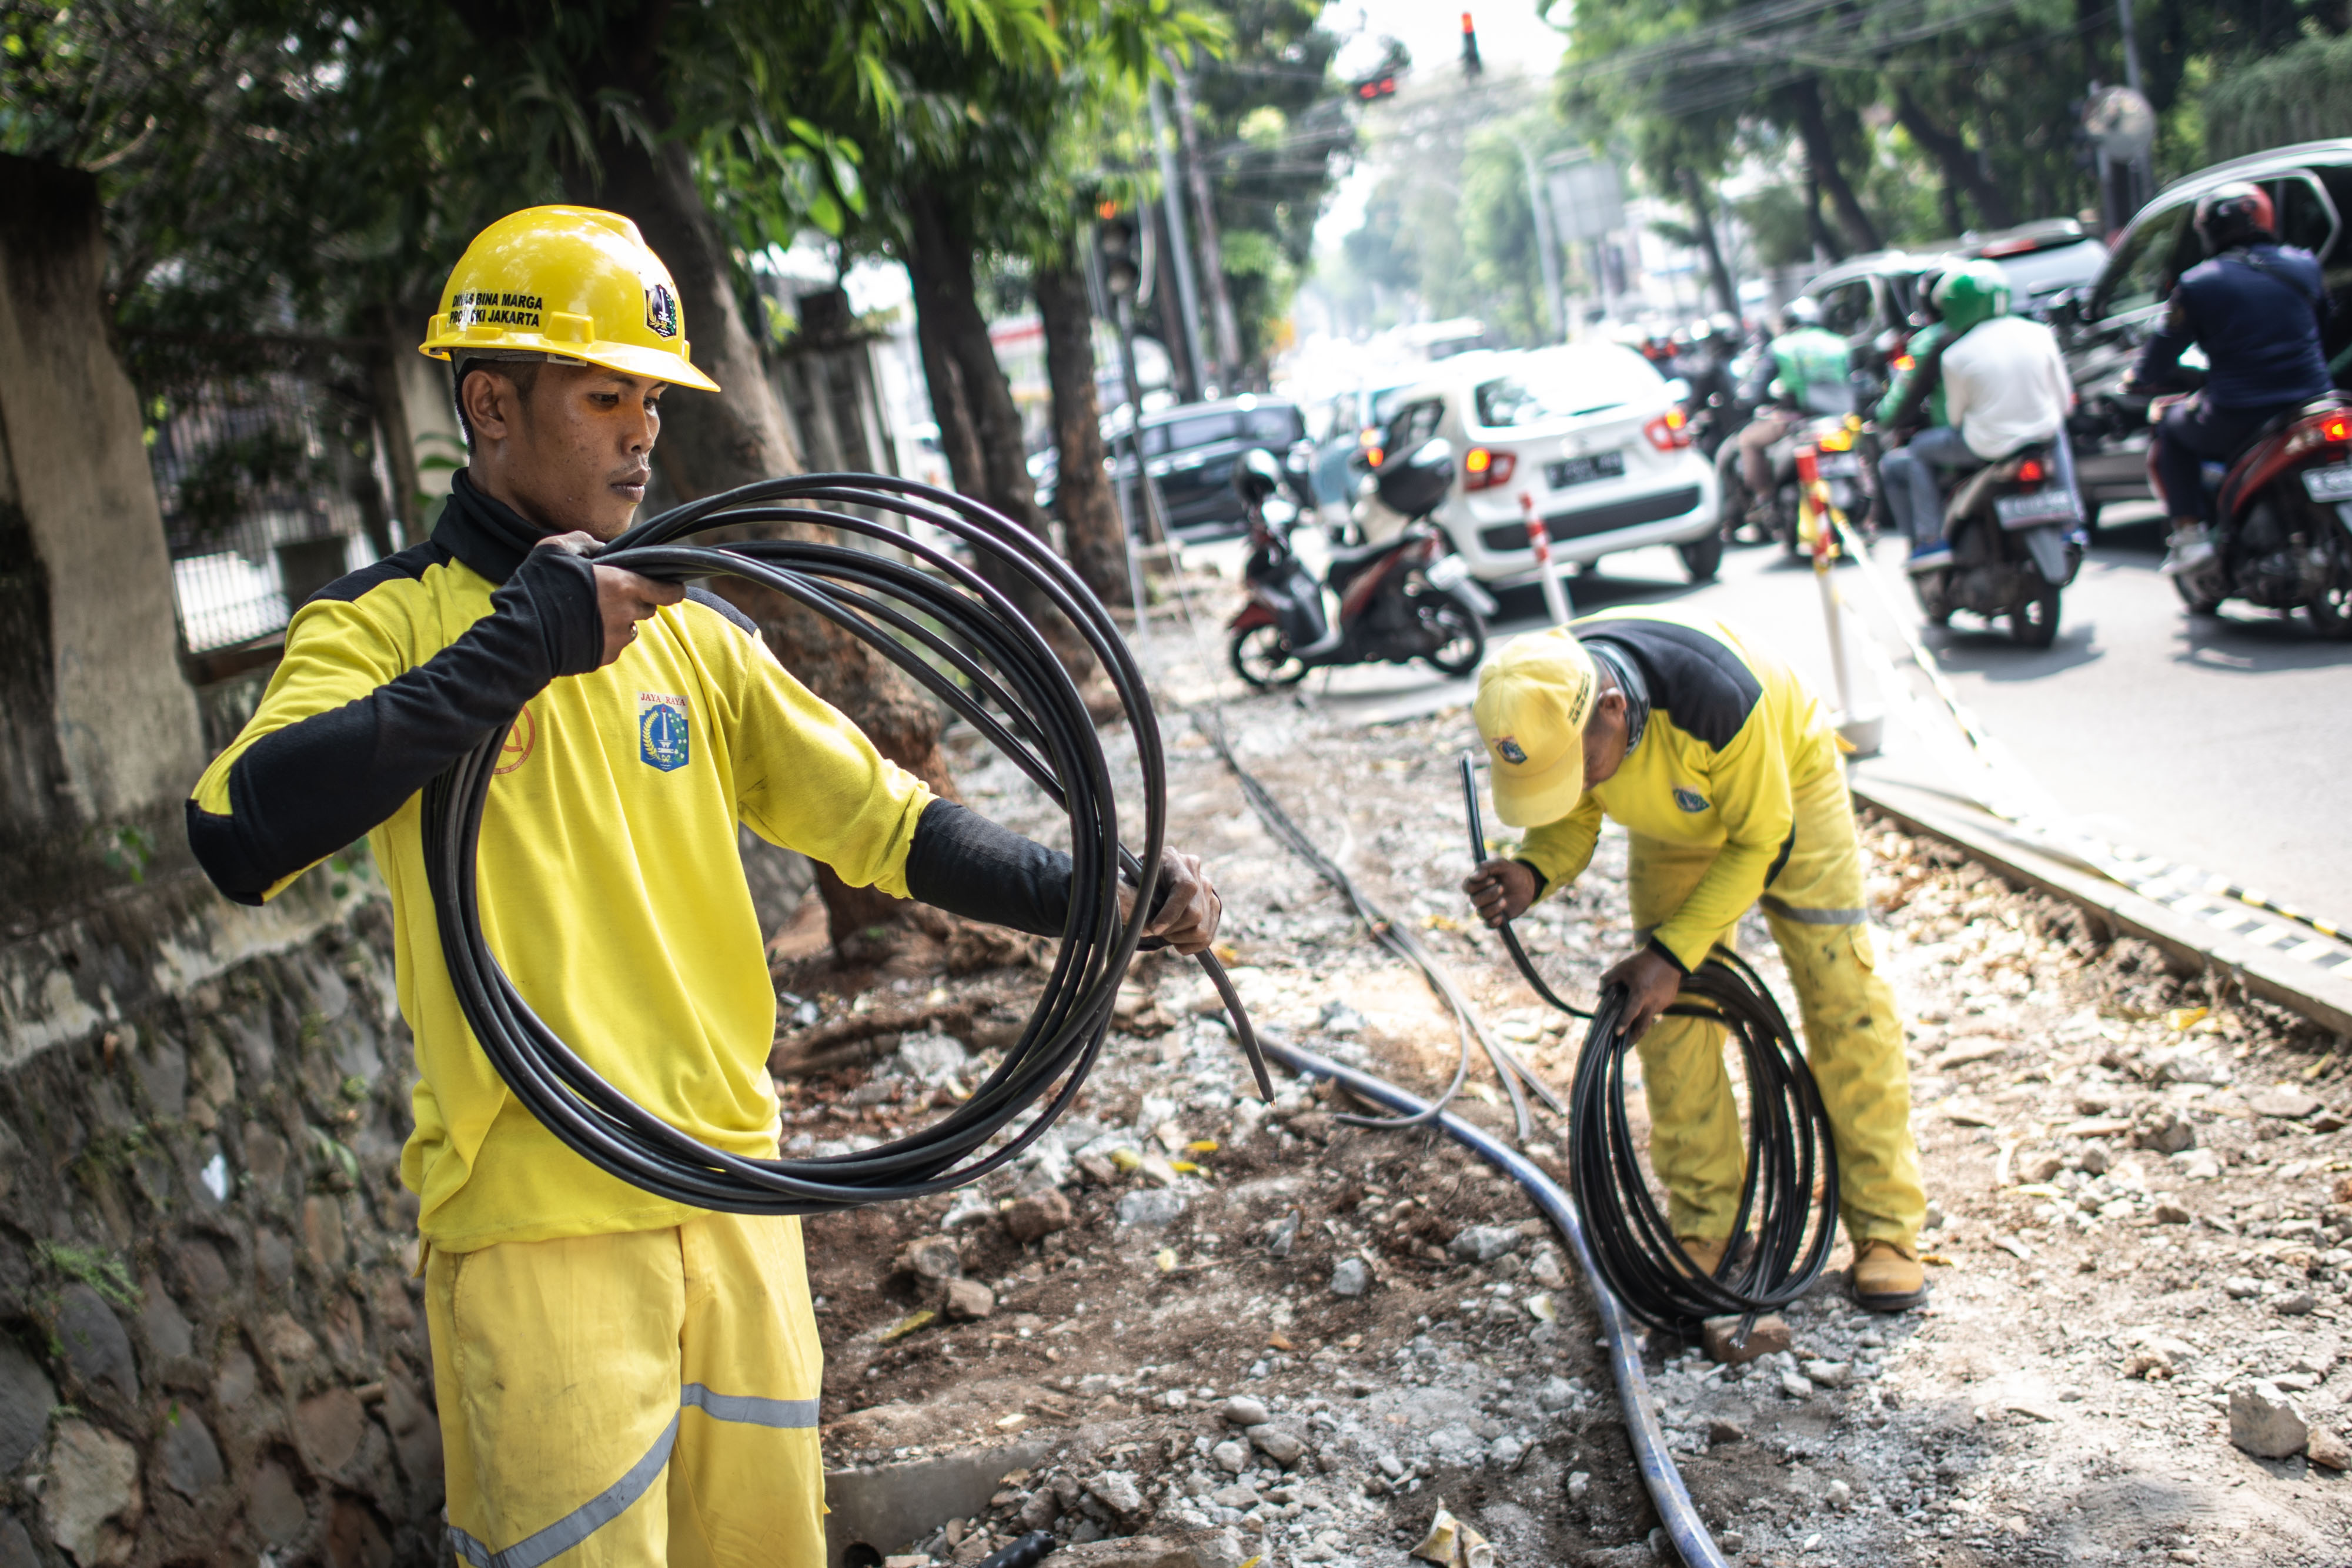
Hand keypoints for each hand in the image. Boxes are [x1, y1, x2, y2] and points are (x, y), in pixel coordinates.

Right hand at [533, 532, 682, 665]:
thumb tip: (599, 546)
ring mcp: (616, 638)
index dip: (672, 589)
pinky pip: (613, 645)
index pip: (667, 591)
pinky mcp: (603, 657)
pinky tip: (581, 630)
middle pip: (647, 608)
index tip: (671, 587)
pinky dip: (604, 637)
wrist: (521, 636)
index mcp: (622, 585)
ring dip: (620, 620)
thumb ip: (583, 541)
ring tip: (592, 613)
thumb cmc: (538, 588)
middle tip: (613, 594)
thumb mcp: (554, 549)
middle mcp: (625, 613)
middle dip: (637, 600)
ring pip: (630, 627)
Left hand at [1123, 848, 1220, 955]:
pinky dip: (1188, 945)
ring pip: (1201, 930)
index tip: (1154, 928)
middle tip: (1154, 931)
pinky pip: (1206, 938)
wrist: (1152, 882)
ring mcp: (1208, 891)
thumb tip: (1133, 913)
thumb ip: (1129, 894)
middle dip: (1171, 930)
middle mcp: (1197, 873)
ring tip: (1164, 932)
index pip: (1186, 888)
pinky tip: (1175, 939)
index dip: (1171, 912)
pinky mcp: (1213, 907)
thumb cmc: (1137, 883)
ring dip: (1179, 938)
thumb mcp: (1130, 883)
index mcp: (1174, 859)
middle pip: (1195, 914)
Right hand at [1462, 858, 1537, 926]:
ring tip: (1505, 901)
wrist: (1527, 884)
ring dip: (1494, 907)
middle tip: (1502, 887)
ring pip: (1482, 913)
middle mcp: (1479, 896)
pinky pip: (1488, 924)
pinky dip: (1494, 921)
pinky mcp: (1496, 918)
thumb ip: (1487, 867)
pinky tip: (1501, 916)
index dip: (1479, 885)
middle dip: (1490, 894)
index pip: (1467, 887)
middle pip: (1475, 900)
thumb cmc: (1512, 872)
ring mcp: (1487, 908)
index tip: (1493, 879)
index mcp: (1477, 883)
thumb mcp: (1502, 864)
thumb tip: (1473, 877)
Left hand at [1601, 946, 1684, 1041]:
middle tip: (1622, 1049)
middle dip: (1632, 1039)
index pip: (1631, 1013)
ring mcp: (1662, 1003)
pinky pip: (1655, 1010)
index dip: (1623, 1023)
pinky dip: (1647, 1012)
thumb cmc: (1641, 962)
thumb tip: (1600, 994)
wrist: (1668, 957)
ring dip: (1638, 1026)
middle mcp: (1653, 1001)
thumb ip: (1607, 980)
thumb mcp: (1621, 968)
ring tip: (1628, 1035)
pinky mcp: (1668, 1002)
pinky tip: (1642, 1010)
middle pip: (1643, 1027)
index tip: (1617, 1034)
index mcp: (1641, 993)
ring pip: (1648, 1019)